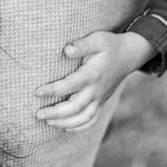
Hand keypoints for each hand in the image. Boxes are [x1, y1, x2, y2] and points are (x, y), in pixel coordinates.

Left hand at [33, 31, 154, 131]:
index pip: (70, 86)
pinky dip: (78, 126)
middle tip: (38, 114)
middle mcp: (96, 90)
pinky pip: (91, 120)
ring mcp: (100, 98)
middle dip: (55, 113)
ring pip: (83, 118)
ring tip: (47, 122)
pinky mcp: (102, 102)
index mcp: (92, 74)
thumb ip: (82, 45)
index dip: (53, 90)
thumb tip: (66, 50)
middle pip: (75, 107)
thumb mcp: (97, 39)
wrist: (129, 55)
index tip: (37, 92)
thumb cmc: (109, 45)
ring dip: (65, 123)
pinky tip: (65, 127)